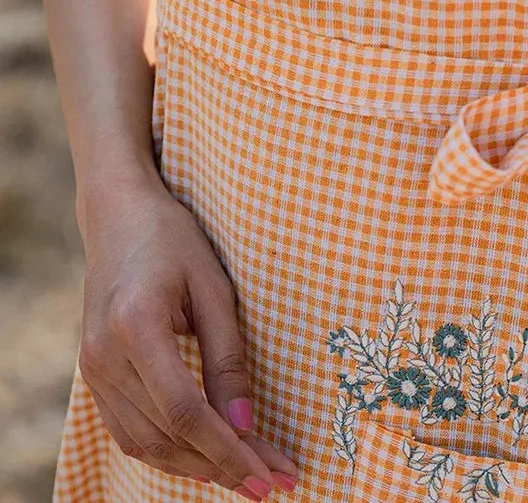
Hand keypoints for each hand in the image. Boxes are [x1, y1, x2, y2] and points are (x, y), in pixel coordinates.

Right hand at [77, 174, 299, 497]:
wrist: (118, 217)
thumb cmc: (174, 241)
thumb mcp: (214, 289)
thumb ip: (228, 359)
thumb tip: (246, 426)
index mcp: (136, 327)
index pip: (184, 411)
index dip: (227, 450)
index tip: (267, 474)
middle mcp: (105, 356)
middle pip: (166, 436)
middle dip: (221, 466)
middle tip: (270, 480)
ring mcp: (92, 369)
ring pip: (144, 443)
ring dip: (196, 466)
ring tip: (244, 475)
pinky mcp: (93, 374)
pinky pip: (129, 430)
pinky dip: (168, 450)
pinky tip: (203, 456)